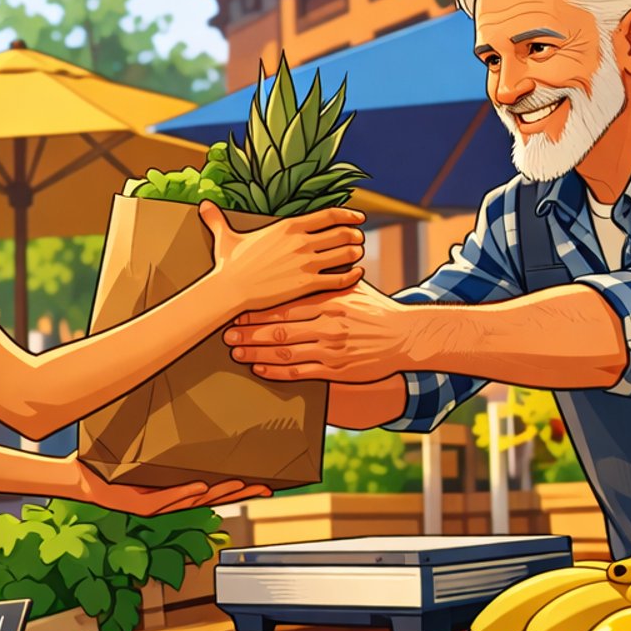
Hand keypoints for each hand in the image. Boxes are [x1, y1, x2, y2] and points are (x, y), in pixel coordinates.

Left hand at [59, 461, 271, 514]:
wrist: (84, 479)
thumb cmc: (113, 465)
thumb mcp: (144, 454)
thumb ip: (166, 447)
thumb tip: (187, 419)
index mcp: (175, 491)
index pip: (215, 490)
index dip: (240, 489)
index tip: (265, 484)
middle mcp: (170, 502)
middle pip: (213, 498)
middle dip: (241, 493)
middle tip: (266, 487)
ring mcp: (157, 504)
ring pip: (195, 500)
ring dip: (220, 493)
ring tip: (241, 484)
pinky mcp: (141, 504)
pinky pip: (166, 497)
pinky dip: (184, 493)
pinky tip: (201, 487)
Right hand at [198, 201, 364, 314]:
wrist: (229, 289)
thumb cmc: (229, 264)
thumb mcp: (226, 237)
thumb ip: (218, 219)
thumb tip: (202, 205)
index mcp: (288, 226)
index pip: (328, 215)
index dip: (348, 215)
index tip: (358, 217)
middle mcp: (301, 242)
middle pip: (342, 232)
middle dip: (355, 234)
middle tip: (358, 238)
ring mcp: (306, 263)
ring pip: (345, 254)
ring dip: (355, 253)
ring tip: (357, 254)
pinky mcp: (307, 284)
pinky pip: (340, 278)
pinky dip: (353, 275)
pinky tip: (357, 274)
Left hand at [221, 281, 413, 382]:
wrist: (404, 336)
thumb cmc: (375, 309)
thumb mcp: (353, 287)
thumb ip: (327, 277)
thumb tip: (305, 258)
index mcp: (328, 301)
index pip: (284, 304)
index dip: (258, 310)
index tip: (238, 310)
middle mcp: (327, 325)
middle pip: (278, 329)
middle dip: (249, 333)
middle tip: (227, 334)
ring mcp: (330, 349)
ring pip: (285, 352)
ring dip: (257, 354)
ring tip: (237, 352)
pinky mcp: (335, 370)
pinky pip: (299, 372)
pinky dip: (277, 372)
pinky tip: (260, 370)